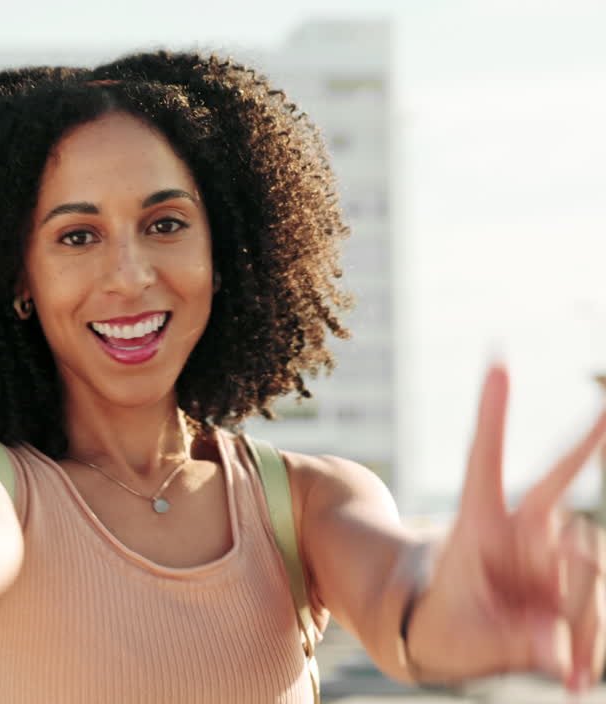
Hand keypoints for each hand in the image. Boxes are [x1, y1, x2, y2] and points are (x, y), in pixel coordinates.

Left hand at [408, 363, 605, 691]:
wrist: (448, 638)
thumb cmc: (444, 626)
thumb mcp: (465, 638)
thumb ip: (514, 640)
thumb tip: (561, 647)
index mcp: (479, 523)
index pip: (487, 459)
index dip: (492, 414)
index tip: (497, 363)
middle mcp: (520, 530)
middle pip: (569, 526)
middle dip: (577, 585)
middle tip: (556, 637)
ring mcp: (549, 553)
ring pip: (592, 568)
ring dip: (583, 621)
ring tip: (557, 672)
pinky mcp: (569, 580)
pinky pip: (597, 606)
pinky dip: (589, 646)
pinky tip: (567, 678)